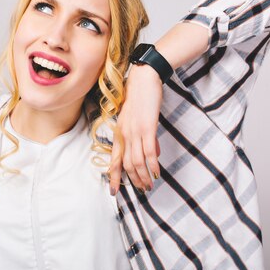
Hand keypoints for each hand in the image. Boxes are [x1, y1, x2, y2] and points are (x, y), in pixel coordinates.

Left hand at [108, 65, 161, 194]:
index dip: (113, 177)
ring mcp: (135, 131)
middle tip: (142, 190)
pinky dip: (152, 164)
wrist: (143, 78)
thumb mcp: (138, 119)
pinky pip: (149, 151)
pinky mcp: (147, 127)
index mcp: (120, 132)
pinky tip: (156, 173)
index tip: (113, 191)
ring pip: (136, 161)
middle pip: (126, 164)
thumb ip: (143, 137)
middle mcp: (125, 134)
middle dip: (133, 180)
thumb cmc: (141, 97)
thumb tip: (153, 154)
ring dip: (143, 176)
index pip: (115, 159)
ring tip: (149, 186)